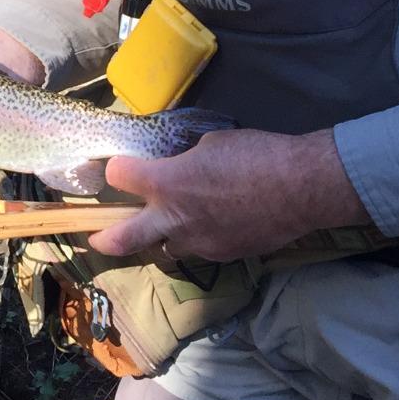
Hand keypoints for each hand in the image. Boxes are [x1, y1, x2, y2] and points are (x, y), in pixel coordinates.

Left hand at [87, 128, 371, 264]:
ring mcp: (199, 242)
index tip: (120, 167)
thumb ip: (186, 159)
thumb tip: (181, 164)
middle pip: (123, 238)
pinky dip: (198, 239)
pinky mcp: (224, 255)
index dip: (118, 170)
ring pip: (165, 248)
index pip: (120, 177)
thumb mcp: (213, 144)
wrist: (302, 188)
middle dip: (105, 239)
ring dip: (161, 237)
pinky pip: (199, 250)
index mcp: (167, 183)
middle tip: (96, 238)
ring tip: (167, 226)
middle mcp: (174, 219)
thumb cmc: (257, 155)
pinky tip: (212, 225)